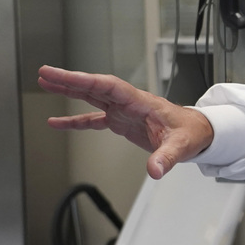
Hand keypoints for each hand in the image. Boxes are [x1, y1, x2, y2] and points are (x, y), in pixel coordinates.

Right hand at [38, 66, 213, 178]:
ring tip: (45, 84)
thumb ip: (166, 158)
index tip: (62, 75)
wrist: (199, 132)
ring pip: (92, 97)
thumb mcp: (181, 145)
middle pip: (95, 87)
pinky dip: (76, 121)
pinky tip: (58, 123)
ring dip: (69, 91)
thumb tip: (155, 171)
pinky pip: (94, 119)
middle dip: (70, 80)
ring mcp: (124, 111)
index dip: (84, 80)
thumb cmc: (192, 132)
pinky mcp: (122, 122)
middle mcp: (129, 103)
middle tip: (44, 73)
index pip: (108, 86)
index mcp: (140, 102)